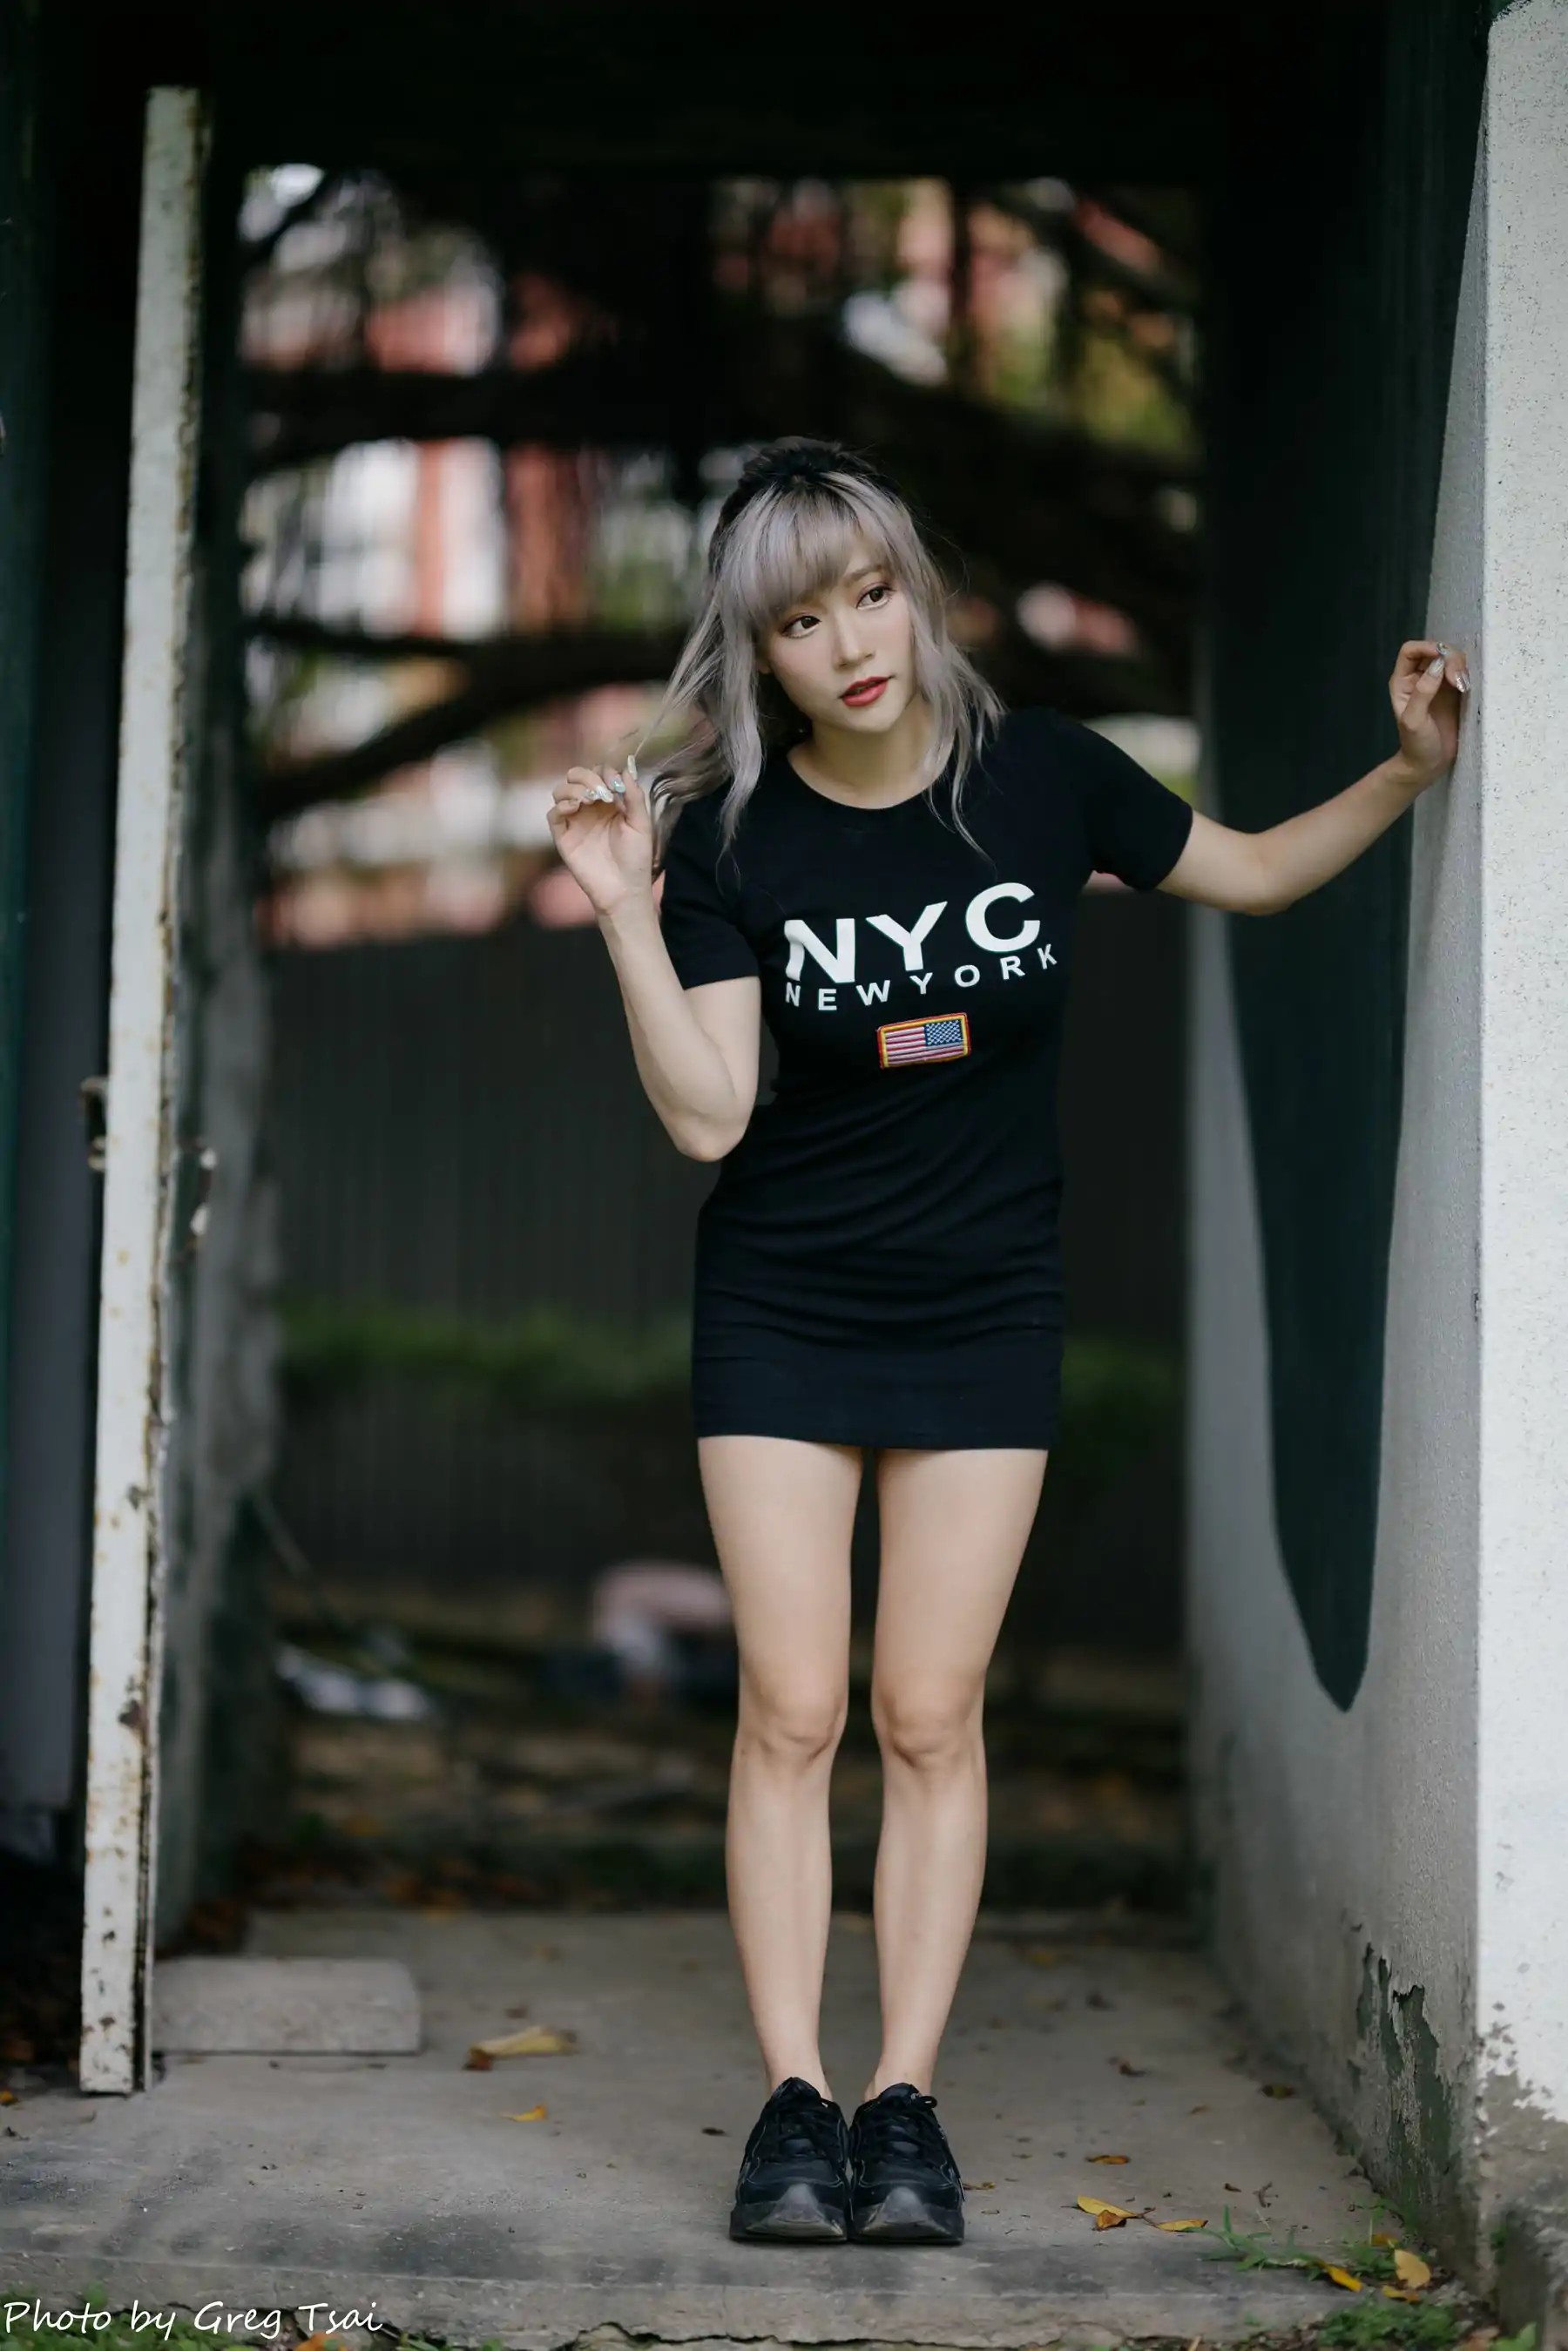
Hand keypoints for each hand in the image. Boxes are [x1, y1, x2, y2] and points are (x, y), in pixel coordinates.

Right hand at [547, 759, 654, 918]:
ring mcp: (575, 822)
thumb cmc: (636, 859)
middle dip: (586, 776)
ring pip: (561, 791)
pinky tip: (576, 808)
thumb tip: (625, 769)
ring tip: (590, 800)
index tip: (615, 786)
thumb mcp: (641, 823)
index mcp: (609, 803)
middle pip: (576, 777)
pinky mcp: (563, 837)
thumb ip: (634, 795)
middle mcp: (589, 809)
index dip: (605, 773)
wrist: (624, 889)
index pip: (598, 774)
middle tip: (600, 792)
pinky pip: (553, 814)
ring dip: (574, 788)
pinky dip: (561, 805)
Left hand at [1388, 639, 1469, 788]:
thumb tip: (1437, 665)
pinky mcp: (1455, 691)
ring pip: (1451, 659)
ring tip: (1465, 686)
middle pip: (1435, 651)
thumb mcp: (1415, 720)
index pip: (1411, 650)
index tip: (1442, 660)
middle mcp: (1419, 678)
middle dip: (1449, 658)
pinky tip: (1469, 688)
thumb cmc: (1417, 745)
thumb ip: (1423, 692)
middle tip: (1458, 680)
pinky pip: (1463, 672)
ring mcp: (1438, 683)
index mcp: (1403, 681)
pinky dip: (1468, 674)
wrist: (1429, 764)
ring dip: (1460, 666)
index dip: (1427, 648)